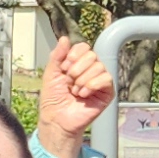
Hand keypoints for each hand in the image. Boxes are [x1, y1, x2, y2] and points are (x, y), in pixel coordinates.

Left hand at [35, 37, 113, 155]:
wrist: (57, 118)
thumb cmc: (53, 98)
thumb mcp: (51, 74)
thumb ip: (57, 56)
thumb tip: (64, 38)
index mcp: (78, 64)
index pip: (84, 47)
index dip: (74, 54)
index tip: (64, 67)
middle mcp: (91, 70)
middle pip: (92, 55)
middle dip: (77, 68)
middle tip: (69, 80)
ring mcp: (100, 81)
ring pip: (99, 67)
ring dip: (83, 79)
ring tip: (75, 91)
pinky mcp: (107, 92)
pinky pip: (106, 79)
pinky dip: (92, 85)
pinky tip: (83, 94)